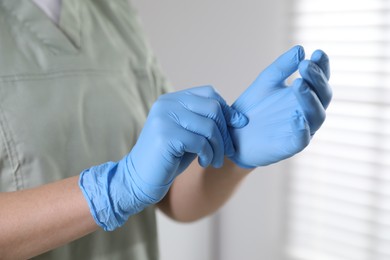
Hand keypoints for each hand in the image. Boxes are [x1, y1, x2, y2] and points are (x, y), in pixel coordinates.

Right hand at [79, 86, 247, 230]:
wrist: (140, 179)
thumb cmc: (169, 158)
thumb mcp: (190, 134)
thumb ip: (207, 122)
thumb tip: (238, 117)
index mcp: (172, 99)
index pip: (209, 93)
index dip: (227, 109)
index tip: (237, 125)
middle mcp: (167, 104)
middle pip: (212, 108)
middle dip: (225, 132)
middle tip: (227, 151)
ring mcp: (164, 118)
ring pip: (209, 126)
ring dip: (218, 147)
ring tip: (214, 161)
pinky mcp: (165, 135)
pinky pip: (200, 142)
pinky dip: (208, 154)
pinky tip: (203, 162)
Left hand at [229, 45, 331, 167]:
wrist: (233, 134)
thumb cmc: (252, 108)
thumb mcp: (265, 82)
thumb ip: (282, 67)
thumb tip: (300, 49)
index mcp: (304, 95)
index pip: (320, 79)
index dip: (322, 66)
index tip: (317, 52)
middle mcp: (307, 112)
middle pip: (323, 95)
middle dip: (317, 79)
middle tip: (306, 65)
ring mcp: (301, 130)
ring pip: (316, 115)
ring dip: (310, 99)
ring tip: (299, 83)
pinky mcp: (290, 146)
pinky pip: (301, 139)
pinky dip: (301, 128)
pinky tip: (296, 116)